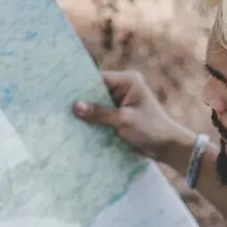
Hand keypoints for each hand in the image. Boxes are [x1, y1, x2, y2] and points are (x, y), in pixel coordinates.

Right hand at [73, 69, 194, 162]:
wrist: (167, 147)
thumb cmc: (151, 130)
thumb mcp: (124, 121)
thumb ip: (99, 113)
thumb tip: (75, 106)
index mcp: (128, 81)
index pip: (98, 79)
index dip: (81, 87)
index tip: (62, 94)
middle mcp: (123, 87)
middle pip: (95, 91)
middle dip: (82, 101)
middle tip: (59, 107)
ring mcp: (121, 101)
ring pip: (97, 104)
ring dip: (86, 113)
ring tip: (64, 117)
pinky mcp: (119, 114)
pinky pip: (102, 115)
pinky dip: (93, 121)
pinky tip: (77, 126)